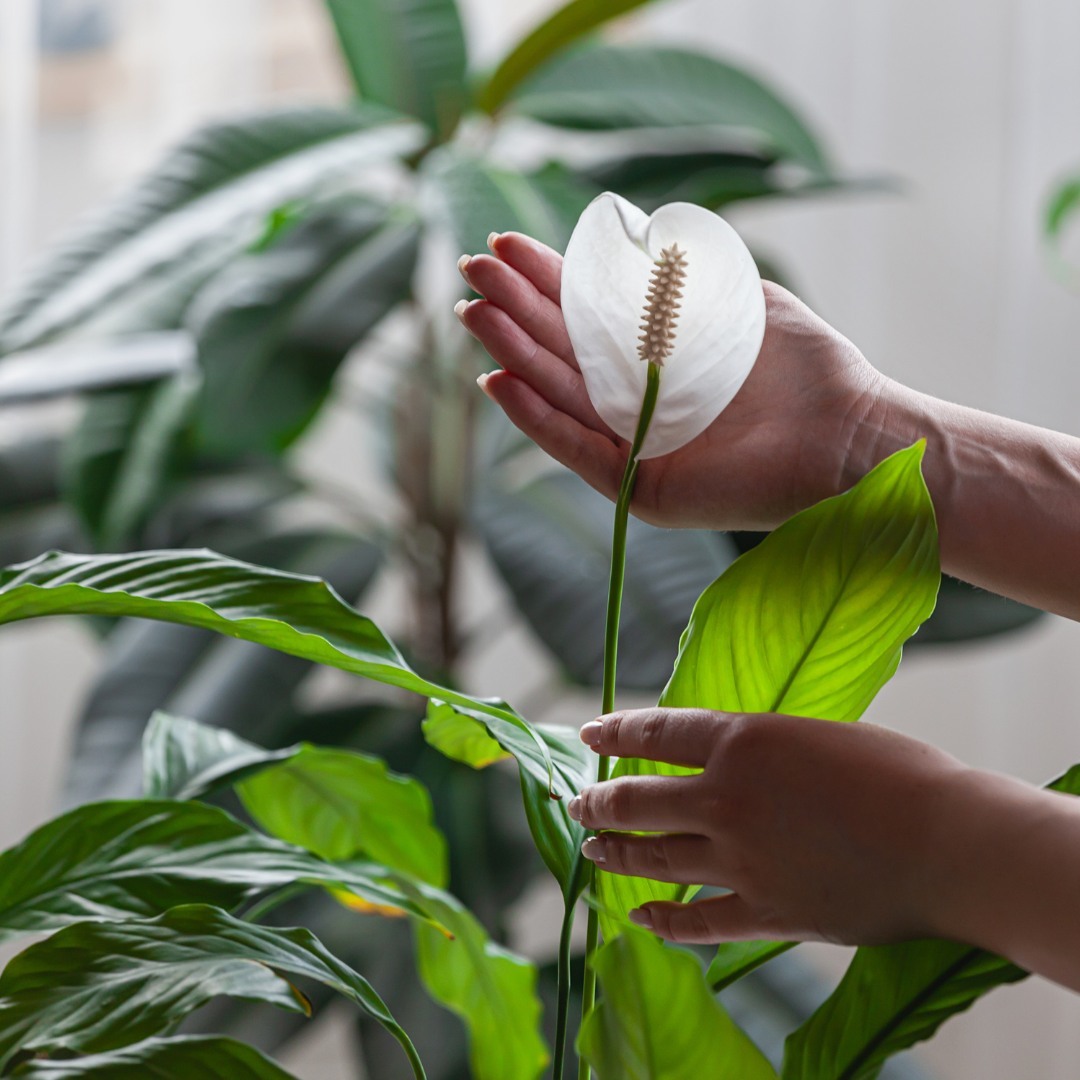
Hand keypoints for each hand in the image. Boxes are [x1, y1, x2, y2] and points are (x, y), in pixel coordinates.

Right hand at [457, 232, 884, 530]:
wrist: (850, 436)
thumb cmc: (806, 368)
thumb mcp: (741, 302)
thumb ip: (685, 277)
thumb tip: (630, 241)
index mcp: (659, 357)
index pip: (588, 315)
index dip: (545, 280)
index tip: (504, 245)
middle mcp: (640, 402)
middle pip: (563, 352)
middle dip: (515, 309)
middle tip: (471, 270)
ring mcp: (639, 447)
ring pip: (561, 397)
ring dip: (514, 356)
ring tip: (474, 316)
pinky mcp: (646, 488)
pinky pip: (581, 451)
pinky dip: (538, 420)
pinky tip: (500, 383)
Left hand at [566, 708, 990, 946]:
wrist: (948, 842)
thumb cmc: (898, 774)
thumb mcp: (817, 734)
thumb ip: (763, 748)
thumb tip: (734, 757)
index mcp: (740, 741)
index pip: (655, 732)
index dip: (615, 733)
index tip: (588, 735)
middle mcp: (725, 799)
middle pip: (638, 800)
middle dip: (599, 802)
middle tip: (577, 804)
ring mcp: (740, 860)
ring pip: (655, 857)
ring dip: (616, 852)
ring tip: (591, 848)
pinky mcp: (766, 912)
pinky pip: (698, 920)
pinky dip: (664, 919)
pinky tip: (639, 918)